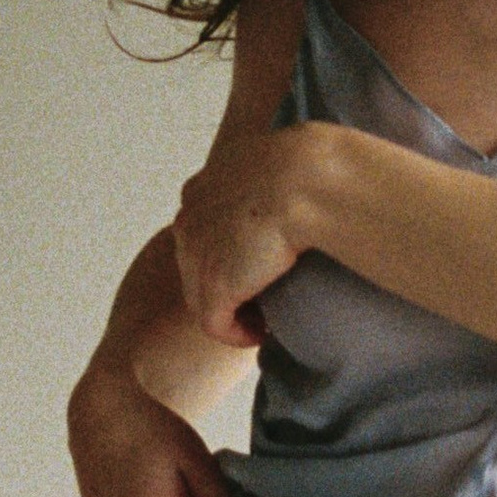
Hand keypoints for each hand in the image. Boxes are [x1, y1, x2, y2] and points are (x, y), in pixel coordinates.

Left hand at [172, 125, 316, 346]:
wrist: (308, 179)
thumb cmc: (308, 167)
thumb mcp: (274, 163)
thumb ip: (264, 179)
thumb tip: (285, 187)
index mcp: (200, 189)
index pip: (202, 233)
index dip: (230, 254)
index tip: (262, 264)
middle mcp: (188, 220)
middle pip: (197, 268)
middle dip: (228, 285)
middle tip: (263, 297)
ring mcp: (196, 255)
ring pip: (204, 299)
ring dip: (234, 313)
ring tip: (267, 318)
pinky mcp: (214, 286)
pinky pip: (216, 326)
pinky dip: (240, 334)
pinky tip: (265, 331)